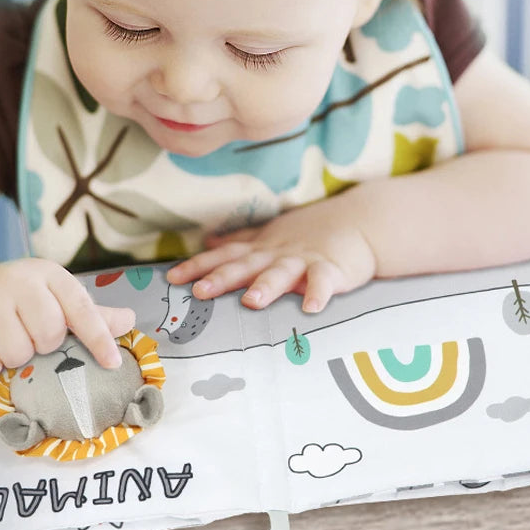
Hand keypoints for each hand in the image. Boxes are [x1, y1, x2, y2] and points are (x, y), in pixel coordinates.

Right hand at [0, 258, 134, 376]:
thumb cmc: (16, 297)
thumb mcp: (53, 296)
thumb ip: (90, 313)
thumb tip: (129, 320)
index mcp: (48, 274)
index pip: (81, 309)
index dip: (99, 338)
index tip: (113, 363)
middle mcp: (17, 282)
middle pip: (49, 337)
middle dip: (43, 346)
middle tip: (29, 333)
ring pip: (18, 355)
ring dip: (15, 357)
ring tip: (5, 338)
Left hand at [166, 194, 376, 311]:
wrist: (358, 221)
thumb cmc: (310, 232)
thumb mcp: (270, 235)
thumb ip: (240, 241)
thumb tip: (208, 243)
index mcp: (261, 249)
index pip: (223, 257)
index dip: (198, 266)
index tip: (172, 278)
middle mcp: (277, 254)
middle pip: (246, 266)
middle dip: (222, 278)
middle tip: (200, 291)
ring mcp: (304, 260)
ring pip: (282, 273)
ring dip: (267, 286)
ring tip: (252, 302)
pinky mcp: (331, 268)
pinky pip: (324, 281)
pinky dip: (319, 293)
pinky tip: (312, 309)